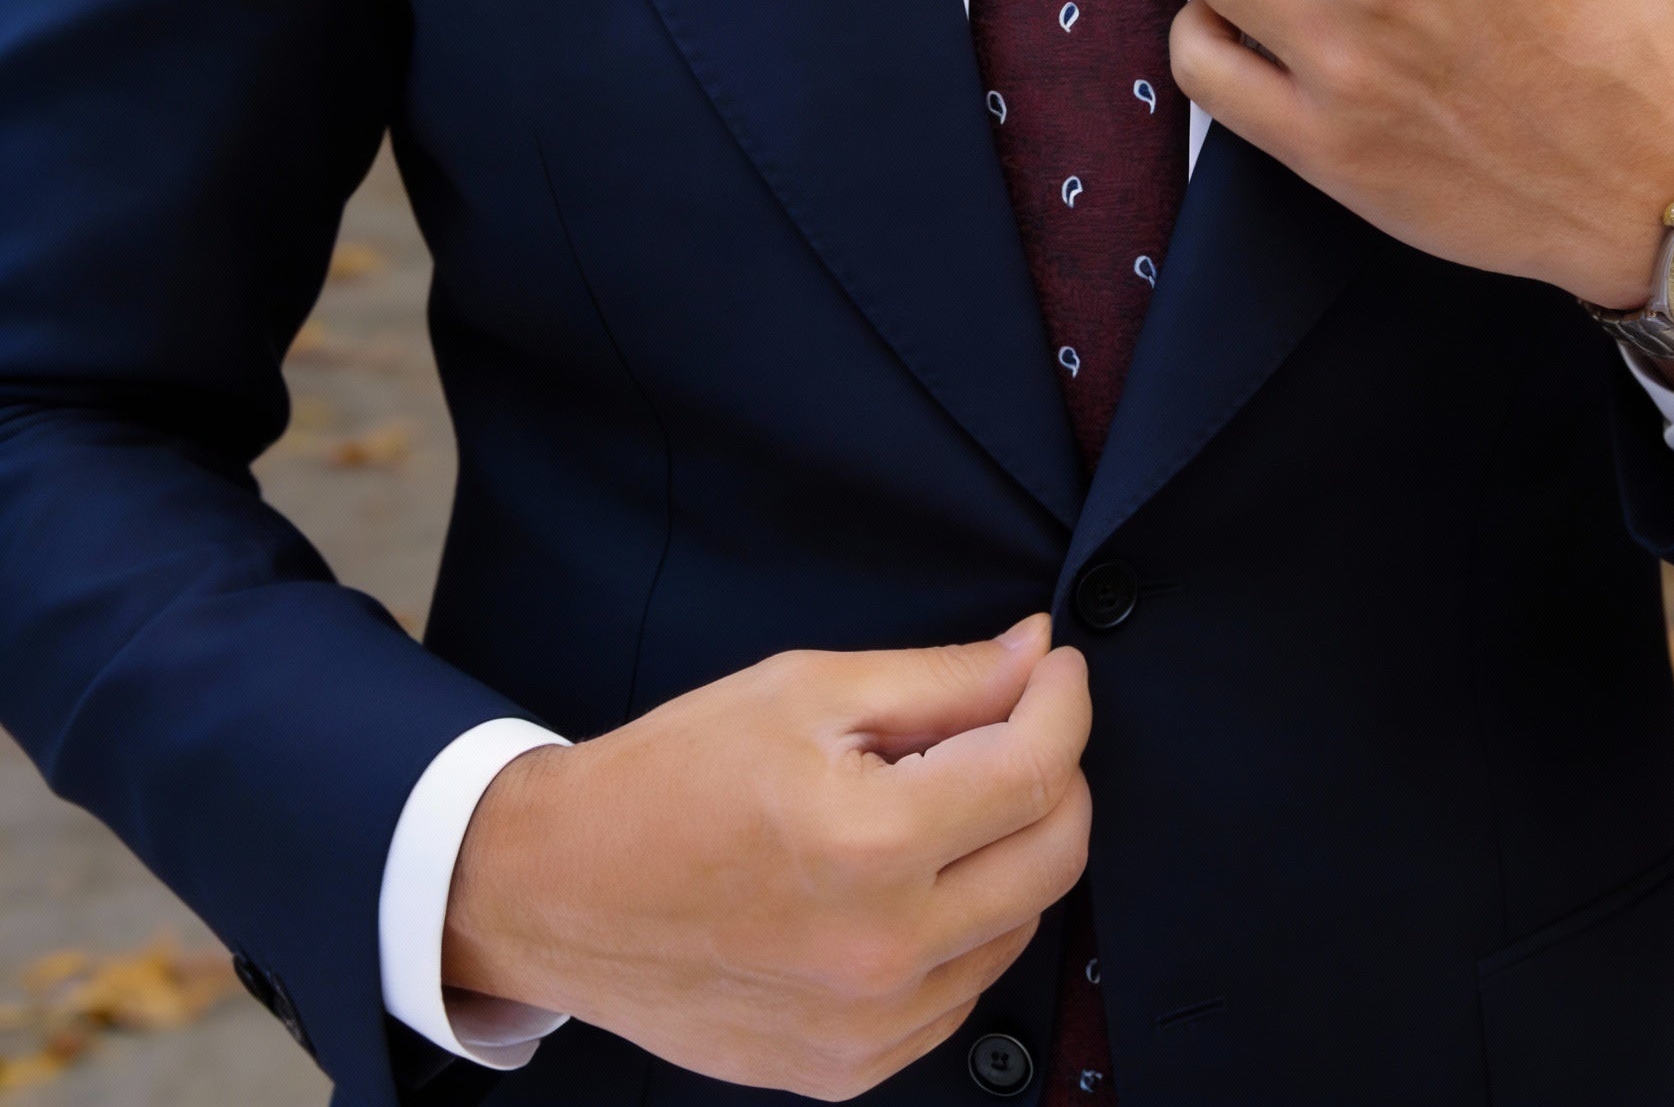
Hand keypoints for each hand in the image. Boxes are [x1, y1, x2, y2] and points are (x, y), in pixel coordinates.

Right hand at [443, 616, 1090, 1100]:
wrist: (560, 891)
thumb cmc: (671, 777)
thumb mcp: (805, 690)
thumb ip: (940, 679)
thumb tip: (1034, 657)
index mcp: (869, 843)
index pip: (1035, 771)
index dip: (1064, 704)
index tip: (1056, 670)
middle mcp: (881, 950)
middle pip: (1055, 856)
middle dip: (1058, 772)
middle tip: (1020, 722)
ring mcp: (869, 1026)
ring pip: (1020, 926)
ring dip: (1012, 850)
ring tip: (943, 799)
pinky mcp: (850, 1068)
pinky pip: (962, 991)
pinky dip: (966, 924)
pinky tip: (912, 877)